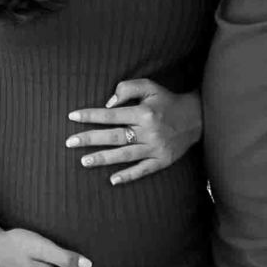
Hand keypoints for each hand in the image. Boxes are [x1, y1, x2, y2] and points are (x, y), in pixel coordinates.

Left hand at [66, 79, 201, 183]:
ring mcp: (156, 148)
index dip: (90, 115)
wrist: (197, 117)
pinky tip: (112, 180)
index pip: (111, 115)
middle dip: (89, 139)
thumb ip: (127, 89)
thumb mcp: (150, 86)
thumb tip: (108, 104)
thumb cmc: (167, 100)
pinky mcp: (163, 161)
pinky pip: (143, 170)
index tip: (72, 117)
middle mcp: (149, 132)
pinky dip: (128, 176)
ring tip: (83, 161)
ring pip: (124, 155)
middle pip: (114, 137)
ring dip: (103, 159)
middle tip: (69, 142)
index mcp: (144, 112)